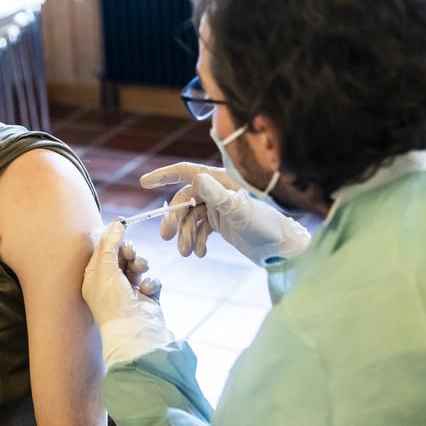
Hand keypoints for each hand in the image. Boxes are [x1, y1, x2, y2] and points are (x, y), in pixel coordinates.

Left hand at [82, 221, 163, 329]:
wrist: (134, 332)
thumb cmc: (113, 302)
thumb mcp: (105, 268)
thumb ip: (110, 244)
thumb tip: (117, 224)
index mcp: (93, 279)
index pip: (102, 251)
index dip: (112, 237)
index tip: (122, 223)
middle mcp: (109, 285)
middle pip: (121, 256)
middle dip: (128, 251)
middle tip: (130, 254)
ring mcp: (129, 293)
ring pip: (138, 265)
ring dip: (140, 264)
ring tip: (140, 270)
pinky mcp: (147, 299)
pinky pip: (152, 280)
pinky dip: (151, 282)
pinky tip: (147, 290)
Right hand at [140, 162, 310, 264]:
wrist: (281, 247)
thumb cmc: (266, 224)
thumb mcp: (240, 210)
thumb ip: (218, 195)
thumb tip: (198, 179)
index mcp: (221, 180)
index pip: (186, 171)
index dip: (164, 175)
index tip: (144, 183)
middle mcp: (217, 191)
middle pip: (184, 201)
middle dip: (175, 219)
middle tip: (167, 237)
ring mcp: (218, 207)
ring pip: (190, 219)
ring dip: (185, 235)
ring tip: (186, 252)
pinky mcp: (221, 223)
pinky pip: (199, 230)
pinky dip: (196, 242)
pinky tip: (200, 253)